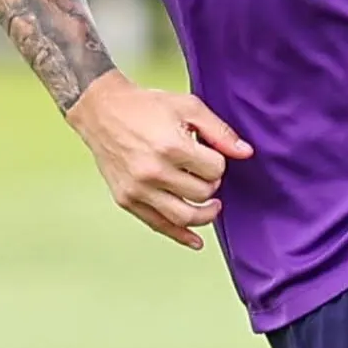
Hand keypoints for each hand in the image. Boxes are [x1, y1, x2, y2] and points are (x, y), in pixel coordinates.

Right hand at [65, 71, 253, 247]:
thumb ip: (219, 131)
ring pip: (184, 217)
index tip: (209, 155)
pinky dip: (180, 236)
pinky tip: (196, 241)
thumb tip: (246, 153)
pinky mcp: (127, 199)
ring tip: (212, 206)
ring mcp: (139, 189)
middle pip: (202, 193)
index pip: (215, 170)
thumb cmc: (145, 106)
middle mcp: (154, 172)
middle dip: (211, 184)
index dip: (218, 162)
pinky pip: (158, 225)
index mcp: (171, 146)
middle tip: (205, 172)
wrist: (102, 110)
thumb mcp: (187, 107)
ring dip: (205, 215)